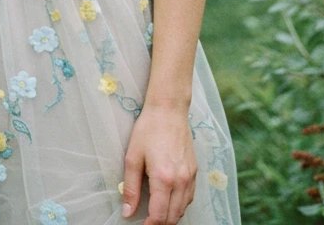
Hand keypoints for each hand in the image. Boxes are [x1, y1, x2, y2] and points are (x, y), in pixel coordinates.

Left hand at [122, 103, 197, 224]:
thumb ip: (131, 188)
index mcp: (163, 178)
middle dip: (160, 223)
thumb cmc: (148, 129)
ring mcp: (191, 177)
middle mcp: (181, 181)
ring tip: (157, 213)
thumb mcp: (132, 157)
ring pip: (183, 209)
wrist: (169, 110)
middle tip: (147, 221)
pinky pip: (190, 197)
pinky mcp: (195, 171)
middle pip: (173, 217)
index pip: (159, 216)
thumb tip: (127, 212)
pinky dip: (180, 205)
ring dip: (171, 216)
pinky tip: (170, 201)